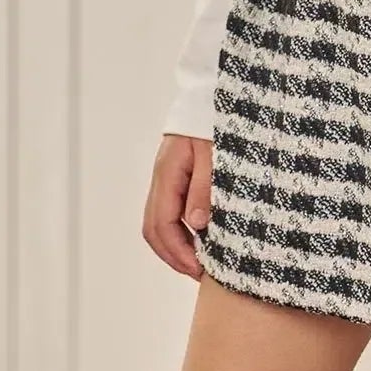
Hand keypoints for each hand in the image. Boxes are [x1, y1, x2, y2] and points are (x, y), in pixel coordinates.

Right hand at [143, 132, 212, 276]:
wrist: (211, 95)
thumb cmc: (216, 120)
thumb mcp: (216, 153)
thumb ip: (205, 188)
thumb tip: (196, 225)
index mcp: (168, 172)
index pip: (163, 223)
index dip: (179, 252)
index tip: (200, 270)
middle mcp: (161, 177)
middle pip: (153, 228)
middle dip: (174, 256)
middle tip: (199, 275)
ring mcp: (166, 178)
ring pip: (159, 222)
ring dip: (175, 247)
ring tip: (200, 263)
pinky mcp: (176, 177)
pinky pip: (169, 211)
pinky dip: (180, 232)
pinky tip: (200, 239)